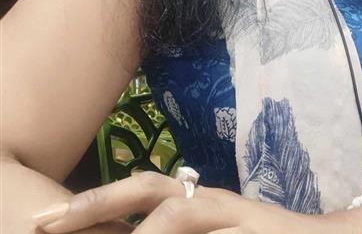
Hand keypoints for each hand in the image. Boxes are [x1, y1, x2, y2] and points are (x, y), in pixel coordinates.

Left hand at [31, 172, 326, 233]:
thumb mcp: (214, 232)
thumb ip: (179, 228)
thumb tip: (132, 230)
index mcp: (198, 200)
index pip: (142, 190)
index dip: (96, 202)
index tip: (52, 221)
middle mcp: (211, 200)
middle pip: (151, 188)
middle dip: (99, 203)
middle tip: (52, 223)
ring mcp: (232, 213)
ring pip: (179, 210)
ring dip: (145, 229)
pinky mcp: (254, 228)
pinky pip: (209, 225)